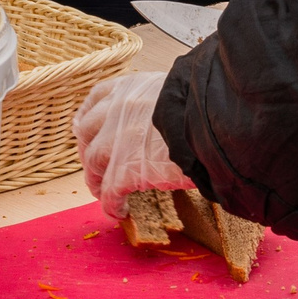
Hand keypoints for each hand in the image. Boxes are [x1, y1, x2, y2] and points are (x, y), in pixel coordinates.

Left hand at [74, 72, 193, 216]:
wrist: (212, 117)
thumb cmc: (204, 103)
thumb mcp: (174, 90)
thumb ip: (157, 100)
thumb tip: (164, 114)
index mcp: (130, 87)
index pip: (97, 98)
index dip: (88, 117)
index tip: (85, 128)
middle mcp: (117, 110)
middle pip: (86, 132)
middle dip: (87, 151)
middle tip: (95, 167)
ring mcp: (118, 139)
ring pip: (93, 163)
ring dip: (96, 180)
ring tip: (104, 193)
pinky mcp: (127, 169)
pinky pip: (110, 191)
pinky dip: (111, 204)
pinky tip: (119, 211)